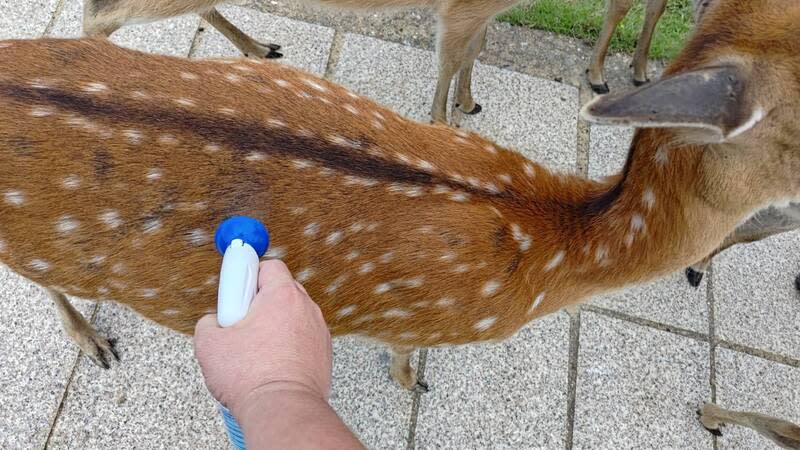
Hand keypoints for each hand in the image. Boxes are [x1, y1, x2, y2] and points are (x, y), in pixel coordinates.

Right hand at [194, 260, 332, 413]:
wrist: (281, 409)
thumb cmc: (253, 377)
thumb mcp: (209, 344)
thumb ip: (209, 322)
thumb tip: (214, 323)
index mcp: (282, 295)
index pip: (268, 266)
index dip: (246, 275)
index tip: (235, 288)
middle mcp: (306, 308)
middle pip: (281, 290)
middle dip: (259, 302)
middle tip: (240, 323)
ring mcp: (318, 330)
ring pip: (291, 316)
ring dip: (274, 326)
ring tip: (255, 349)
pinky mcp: (323, 352)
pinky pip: (301, 338)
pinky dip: (288, 345)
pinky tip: (270, 363)